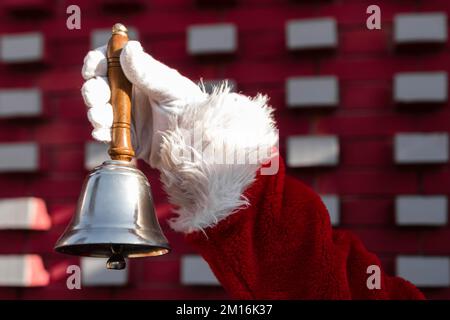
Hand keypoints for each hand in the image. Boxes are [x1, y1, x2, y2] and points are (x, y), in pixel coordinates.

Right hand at [81, 41, 205, 167]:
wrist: (199, 143)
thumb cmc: (191, 109)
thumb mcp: (171, 89)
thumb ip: (148, 73)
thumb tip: (128, 48)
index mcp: (139, 75)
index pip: (109, 62)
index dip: (97, 62)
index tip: (93, 68)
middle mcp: (129, 94)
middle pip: (98, 86)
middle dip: (93, 90)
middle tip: (97, 98)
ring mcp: (126, 116)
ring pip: (98, 110)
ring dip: (95, 113)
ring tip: (103, 119)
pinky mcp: (126, 138)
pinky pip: (106, 134)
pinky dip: (101, 133)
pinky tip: (104, 134)